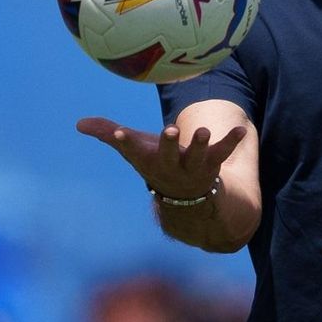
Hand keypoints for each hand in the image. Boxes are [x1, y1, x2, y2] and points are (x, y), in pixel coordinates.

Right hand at [76, 117, 244, 199]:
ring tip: (202, 131)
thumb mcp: (132, 149)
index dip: (126, 142)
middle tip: (169, 131)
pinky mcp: (212, 163)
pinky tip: (242, 131)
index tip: (119, 133)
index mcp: (148, 160)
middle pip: (168, 156)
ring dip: (200, 145)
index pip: (133, 150)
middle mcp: (170, 166)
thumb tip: (79, 123)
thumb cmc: (154, 163)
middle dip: (169, 145)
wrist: (185, 197)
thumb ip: (108, 133)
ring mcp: (192, 166)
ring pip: (197, 157)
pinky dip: (232, 142)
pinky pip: (223, 152)